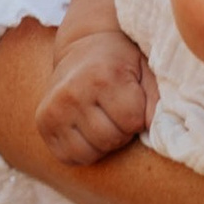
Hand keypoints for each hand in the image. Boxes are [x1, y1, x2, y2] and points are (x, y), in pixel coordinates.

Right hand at [32, 25, 156, 166]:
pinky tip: (86, 130)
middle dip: (122, 132)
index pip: (132, 122)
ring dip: (103, 144)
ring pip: (90, 153)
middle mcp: (73, 91)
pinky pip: (69, 157)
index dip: (138, 117)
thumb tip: (160, 134)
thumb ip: (157, 100)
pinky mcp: (43, 122)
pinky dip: (83, 151)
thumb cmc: (121, 61)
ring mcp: (54, 108)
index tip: (133, 102)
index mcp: (102, 76)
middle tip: (118, 114)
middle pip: (111, 139)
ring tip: (103, 121)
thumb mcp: (146, 70)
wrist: (83, 46)